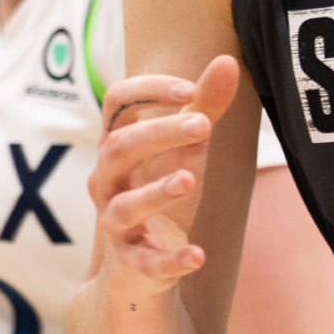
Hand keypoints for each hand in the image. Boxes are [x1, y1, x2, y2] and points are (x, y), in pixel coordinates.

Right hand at [86, 57, 240, 294]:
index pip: (118, 102)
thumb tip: (227, 60)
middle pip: (118, 149)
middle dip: (158, 134)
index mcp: (117, 146)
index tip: (189, 88)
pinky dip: (171, 260)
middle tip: (203, 125)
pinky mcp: (132, 265)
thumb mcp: (184, 152)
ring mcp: (116, 225)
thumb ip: (204, 108)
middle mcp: (107, 182)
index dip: (149, 89)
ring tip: (191, 180)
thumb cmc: (160, 198)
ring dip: (156, 192)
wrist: (138, 272)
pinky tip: (198, 256)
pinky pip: (146, 263)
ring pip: (123, 206)